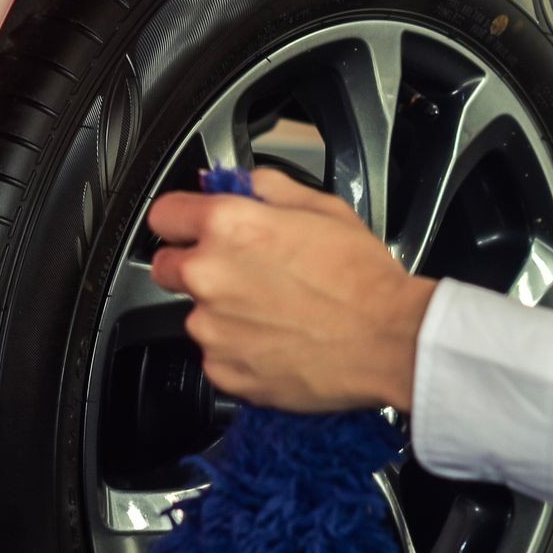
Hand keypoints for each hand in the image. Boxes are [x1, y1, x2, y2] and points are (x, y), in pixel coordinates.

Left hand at [146, 166, 438, 412]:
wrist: (389, 340)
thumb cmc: (362, 277)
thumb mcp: (321, 207)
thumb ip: (267, 187)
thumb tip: (239, 182)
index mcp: (228, 226)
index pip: (163, 215)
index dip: (181, 219)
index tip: (190, 228)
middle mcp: (209, 275)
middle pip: (166, 267)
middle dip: (192, 265)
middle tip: (239, 272)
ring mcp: (212, 327)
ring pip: (195, 314)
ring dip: (221, 312)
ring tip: (273, 312)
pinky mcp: (223, 369)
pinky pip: (215, 354)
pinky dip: (237, 349)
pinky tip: (275, 340)